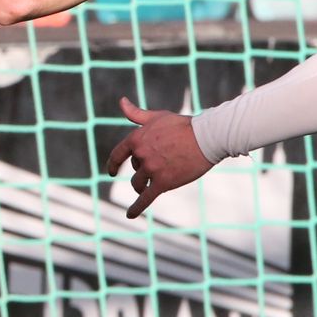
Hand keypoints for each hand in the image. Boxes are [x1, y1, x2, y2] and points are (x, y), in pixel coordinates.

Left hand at [104, 96, 213, 218]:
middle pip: (134, 168)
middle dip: (143, 169)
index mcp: (136, 138)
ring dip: (142, 186)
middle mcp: (141, 155)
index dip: (112, 164)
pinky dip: (136, 208)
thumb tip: (121, 101)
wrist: (205, 138)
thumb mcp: (156, 117)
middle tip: (161, 164)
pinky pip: (146, 198)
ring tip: (148, 187)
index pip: (117, 154)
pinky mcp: (163, 182)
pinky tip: (130, 215)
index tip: (110, 171)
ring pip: (138, 183)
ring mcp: (152, 170)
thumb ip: (136, 113)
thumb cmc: (182, 125)